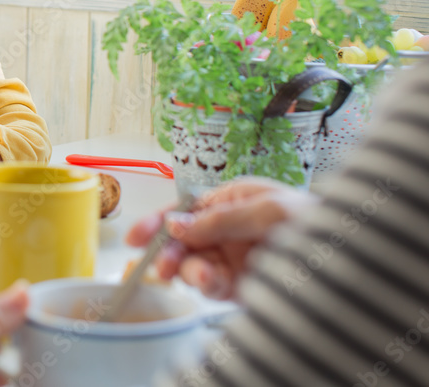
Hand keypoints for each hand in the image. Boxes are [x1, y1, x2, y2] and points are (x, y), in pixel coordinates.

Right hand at [126, 178, 315, 299]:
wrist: (351, 259)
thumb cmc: (316, 220)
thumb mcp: (266, 208)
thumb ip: (218, 218)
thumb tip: (177, 224)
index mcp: (230, 201)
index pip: (184, 209)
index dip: (157, 222)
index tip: (135, 237)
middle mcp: (226, 229)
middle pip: (181, 241)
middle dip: (168, 253)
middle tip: (163, 266)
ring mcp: (232, 258)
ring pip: (191, 265)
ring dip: (188, 271)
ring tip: (202, 276)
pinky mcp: (239, 286)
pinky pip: (210, 287)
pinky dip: (205, 286)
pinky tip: (213, 283)